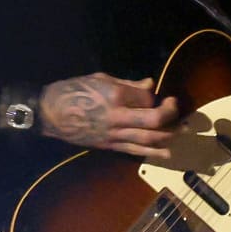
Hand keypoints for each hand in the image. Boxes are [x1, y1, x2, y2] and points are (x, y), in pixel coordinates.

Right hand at [39, 72, 180, 160]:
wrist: (49, 113)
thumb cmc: (72, 90)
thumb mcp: (100, 78)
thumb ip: (128, 83)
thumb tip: (149, 85)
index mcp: (115, 96)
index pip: (147, 98)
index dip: (155, 96)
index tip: (156, 94)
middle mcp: (118, 117)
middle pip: (154, 120)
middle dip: (170, 116)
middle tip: (178, 111)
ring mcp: (114, 134)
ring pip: (148, 139)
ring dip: (168, 136)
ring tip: (181, 132)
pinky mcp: (109, 146)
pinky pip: (135, 151)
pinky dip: (153, 152)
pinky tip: (167, 153)